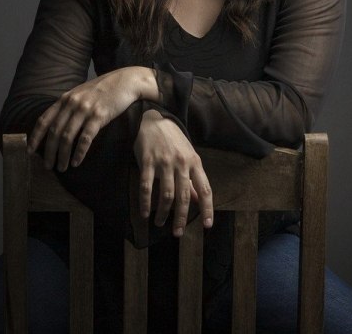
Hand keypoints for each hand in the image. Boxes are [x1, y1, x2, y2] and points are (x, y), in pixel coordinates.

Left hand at [29, 67, 156, 171]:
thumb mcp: (81, 94)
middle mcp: (72, 103)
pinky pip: (85, 138)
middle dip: (49, 152)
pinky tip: (76, 162)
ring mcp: (85, 109)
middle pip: (54, 132)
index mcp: (65, 99)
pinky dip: (79, 153)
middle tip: (48, 166)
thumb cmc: (104, 90)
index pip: (44, 120)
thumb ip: (69, 106)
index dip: (35, 137)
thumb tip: (57, 125)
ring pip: (68, 137)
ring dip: (62, 155)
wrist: (125, 81)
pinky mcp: (99, 116)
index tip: (30, 151)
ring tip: (62, 168)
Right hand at [134, 109, 213, 236]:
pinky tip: (145, 213)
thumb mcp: (187, 156)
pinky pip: (146, 187)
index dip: (207, 209)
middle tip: (178, 233)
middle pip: (184, 197)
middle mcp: (181, 163)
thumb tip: (198, 199)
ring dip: (163, 213)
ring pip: (166, 195)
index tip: (207, 226)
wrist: (152, 118)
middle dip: (181, 218)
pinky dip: (145, 203)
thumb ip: (192, 178)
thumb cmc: (172, 139)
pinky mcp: (147, 161)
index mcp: (195, 162)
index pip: (205, 190)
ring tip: (160, 223)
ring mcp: (164, 162)